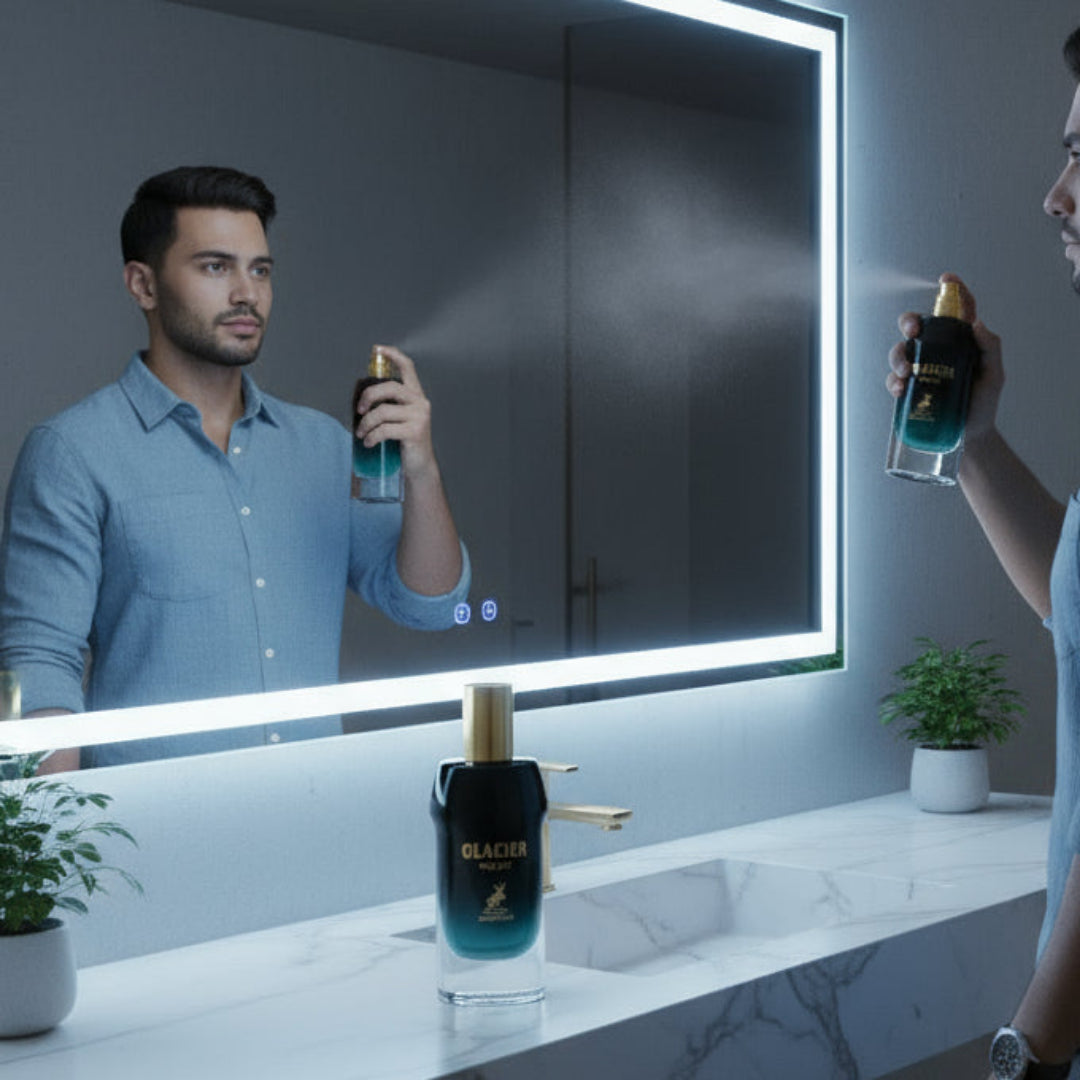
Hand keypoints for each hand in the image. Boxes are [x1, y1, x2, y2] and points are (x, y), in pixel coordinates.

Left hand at [354, 345, 437, 479]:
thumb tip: (361, 400)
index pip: (408, 368)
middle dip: (368, 396)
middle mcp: (420, 403)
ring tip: (361, 434)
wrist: (419, 467)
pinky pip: (385, 429)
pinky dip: (372, 436)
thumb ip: (387, 406)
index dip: (393, 355)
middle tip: (359, 410)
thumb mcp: (397, 420)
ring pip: (383, 412)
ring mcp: (419, 417)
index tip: (377, 349)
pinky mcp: (415, 432)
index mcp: (416, 396)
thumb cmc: (404, 442)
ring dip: (366, 424)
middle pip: (389, 387)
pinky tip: (369, 442)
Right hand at [885, 272, 1004, 443]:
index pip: (957, 309)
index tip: (945, 279)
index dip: (952, 290)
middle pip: (918, 325)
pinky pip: (893, 378)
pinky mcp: (908, 388)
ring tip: (907, 372)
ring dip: (898, 356)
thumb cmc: (983, 403)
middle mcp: (937, 351)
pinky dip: (893, 381)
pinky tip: (901, 389)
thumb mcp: (994, 374)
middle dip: (909, 321)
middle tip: (912, 331)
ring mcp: (921, 369)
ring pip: (900, 350)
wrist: (968, 436)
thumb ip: (991, 348)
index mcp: (961, 341)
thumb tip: (977, 324)